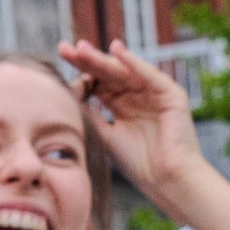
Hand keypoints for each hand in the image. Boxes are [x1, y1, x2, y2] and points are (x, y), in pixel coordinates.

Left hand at [60, 36, 203, 208]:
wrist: (167, 181)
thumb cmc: (139, 164)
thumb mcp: (105, 135)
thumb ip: (90, 114)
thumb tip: (66, 94)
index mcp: (121, 105)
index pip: (97, 83)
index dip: (79, 71)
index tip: (58, 60)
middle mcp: (137, 95)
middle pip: (108, 73)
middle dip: (86, 60)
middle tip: (64, 48)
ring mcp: (154, 93)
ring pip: (125, 71)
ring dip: (103, 59)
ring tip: (82, 49)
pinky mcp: (171, 95)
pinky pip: (149, 75)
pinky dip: (133, 63)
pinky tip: (115, 50)